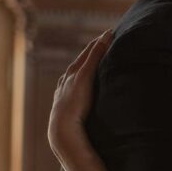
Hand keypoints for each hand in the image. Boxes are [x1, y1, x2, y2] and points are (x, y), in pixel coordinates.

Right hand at [48, 30, 112, 161]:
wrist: (63, 132)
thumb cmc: (70, 134)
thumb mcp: (76, 125)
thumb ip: (80, 122)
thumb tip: (86, 135)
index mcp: (63, 92)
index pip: (75, 74)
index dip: (84, 64)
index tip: (93, 55)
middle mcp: (67, 82)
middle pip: (79, 61)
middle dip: (89, 50)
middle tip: (101, 38)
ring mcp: (73, 78)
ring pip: (85, 57)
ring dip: (95, 45)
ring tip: (106, 35)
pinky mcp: (82, 77)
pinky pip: (92, 57)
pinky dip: (99, 46)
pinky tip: (108, 36)